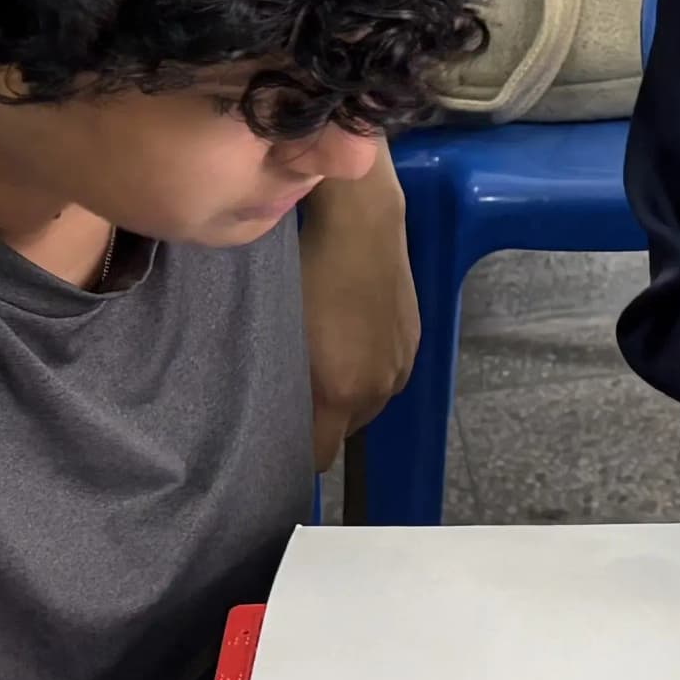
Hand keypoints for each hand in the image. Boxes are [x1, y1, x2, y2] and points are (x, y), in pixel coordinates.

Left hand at [294, 146, 416, 468]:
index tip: (274, 434)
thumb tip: (265, 413)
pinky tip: (351, 332)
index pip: (318, 456)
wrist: (362, 223)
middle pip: (345, 432)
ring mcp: (401, 366)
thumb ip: (276, 382)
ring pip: (367, 403)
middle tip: (294, 383)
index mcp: (343, 393)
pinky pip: (385, 375)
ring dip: (347, 391)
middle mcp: (379, 390)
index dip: (294, 452)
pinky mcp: (413, 342)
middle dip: (322, 417)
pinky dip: (368, 366)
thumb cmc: (306, 270)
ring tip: (326, 353)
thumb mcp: (279, 328)